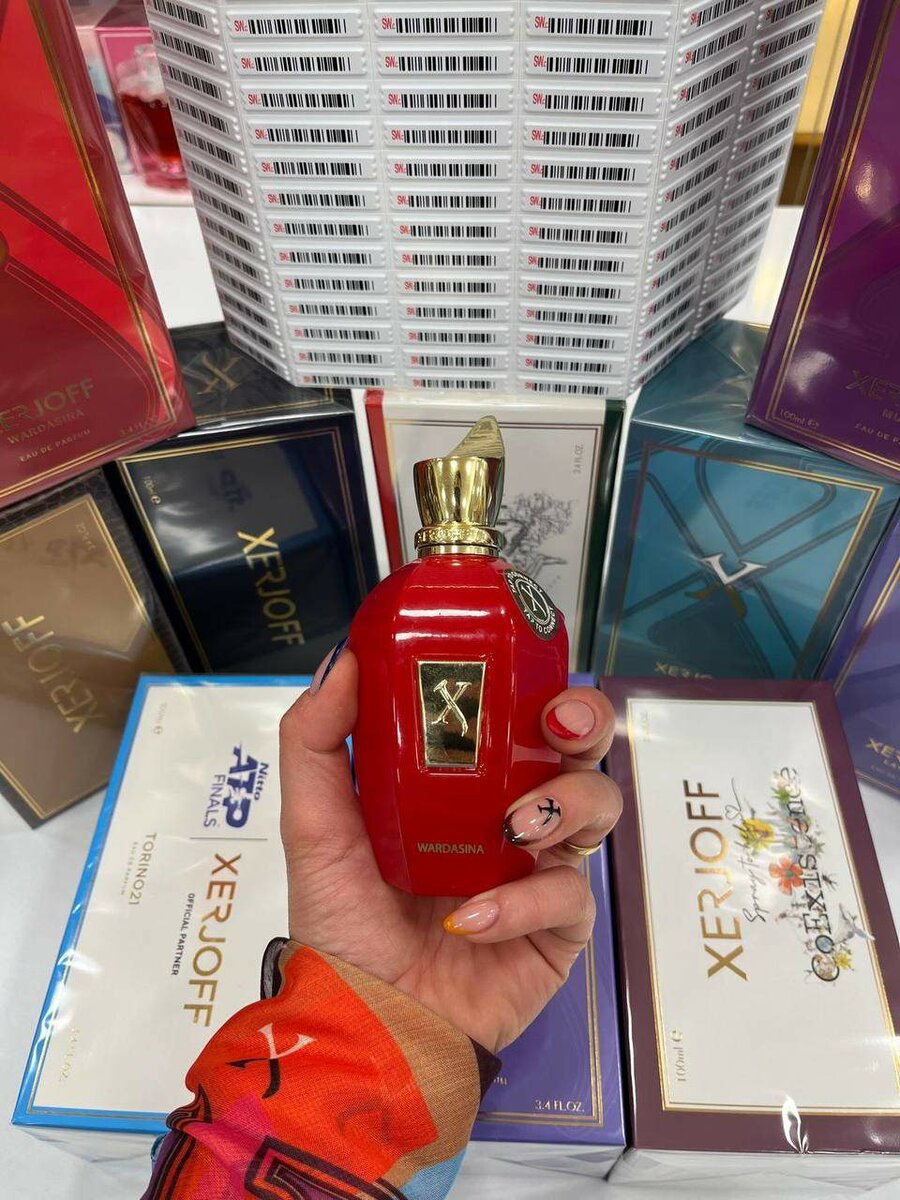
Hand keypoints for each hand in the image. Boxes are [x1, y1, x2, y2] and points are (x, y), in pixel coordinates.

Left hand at [279, 645, 622, 1052]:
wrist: (364, 1025)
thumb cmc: (341, 922)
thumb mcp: (315, 825)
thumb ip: (315, 740)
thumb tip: (341, 658)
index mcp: (462, 783)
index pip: (517, 714)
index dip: (533, 681)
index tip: (522, 663)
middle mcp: (510, 815)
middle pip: (579, 747)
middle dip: (585, 723)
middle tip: (559, 726)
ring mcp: (540, 869)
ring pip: (597, 807)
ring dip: (565, 802)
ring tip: (515, 827)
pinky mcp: (560, 928)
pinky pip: (569, 894)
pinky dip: (522, 900)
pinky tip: (470, 918)